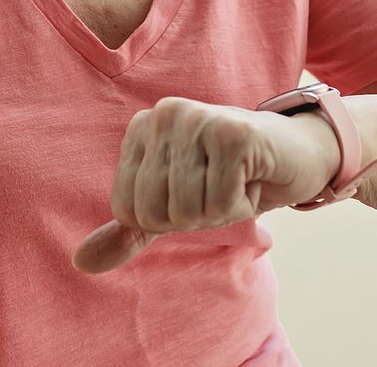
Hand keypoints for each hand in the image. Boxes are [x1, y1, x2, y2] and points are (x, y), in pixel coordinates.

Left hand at [72, 96, 340, 274]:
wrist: (297, 155)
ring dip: (220, 211)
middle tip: (220, 187)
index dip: (167, 219)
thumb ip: (129, 232)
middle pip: (156, 211)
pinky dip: (242, 205)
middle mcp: (163, 114)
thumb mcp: (173, 208)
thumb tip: (80, 263)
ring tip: (236, 180)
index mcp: (141, 128)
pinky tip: (253, 177)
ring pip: (188, 210)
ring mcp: (196, 118)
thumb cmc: (231, 180)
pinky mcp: (231, 132)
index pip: (128, 210)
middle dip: (195, 217)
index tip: (196, 192)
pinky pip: (219, 205)